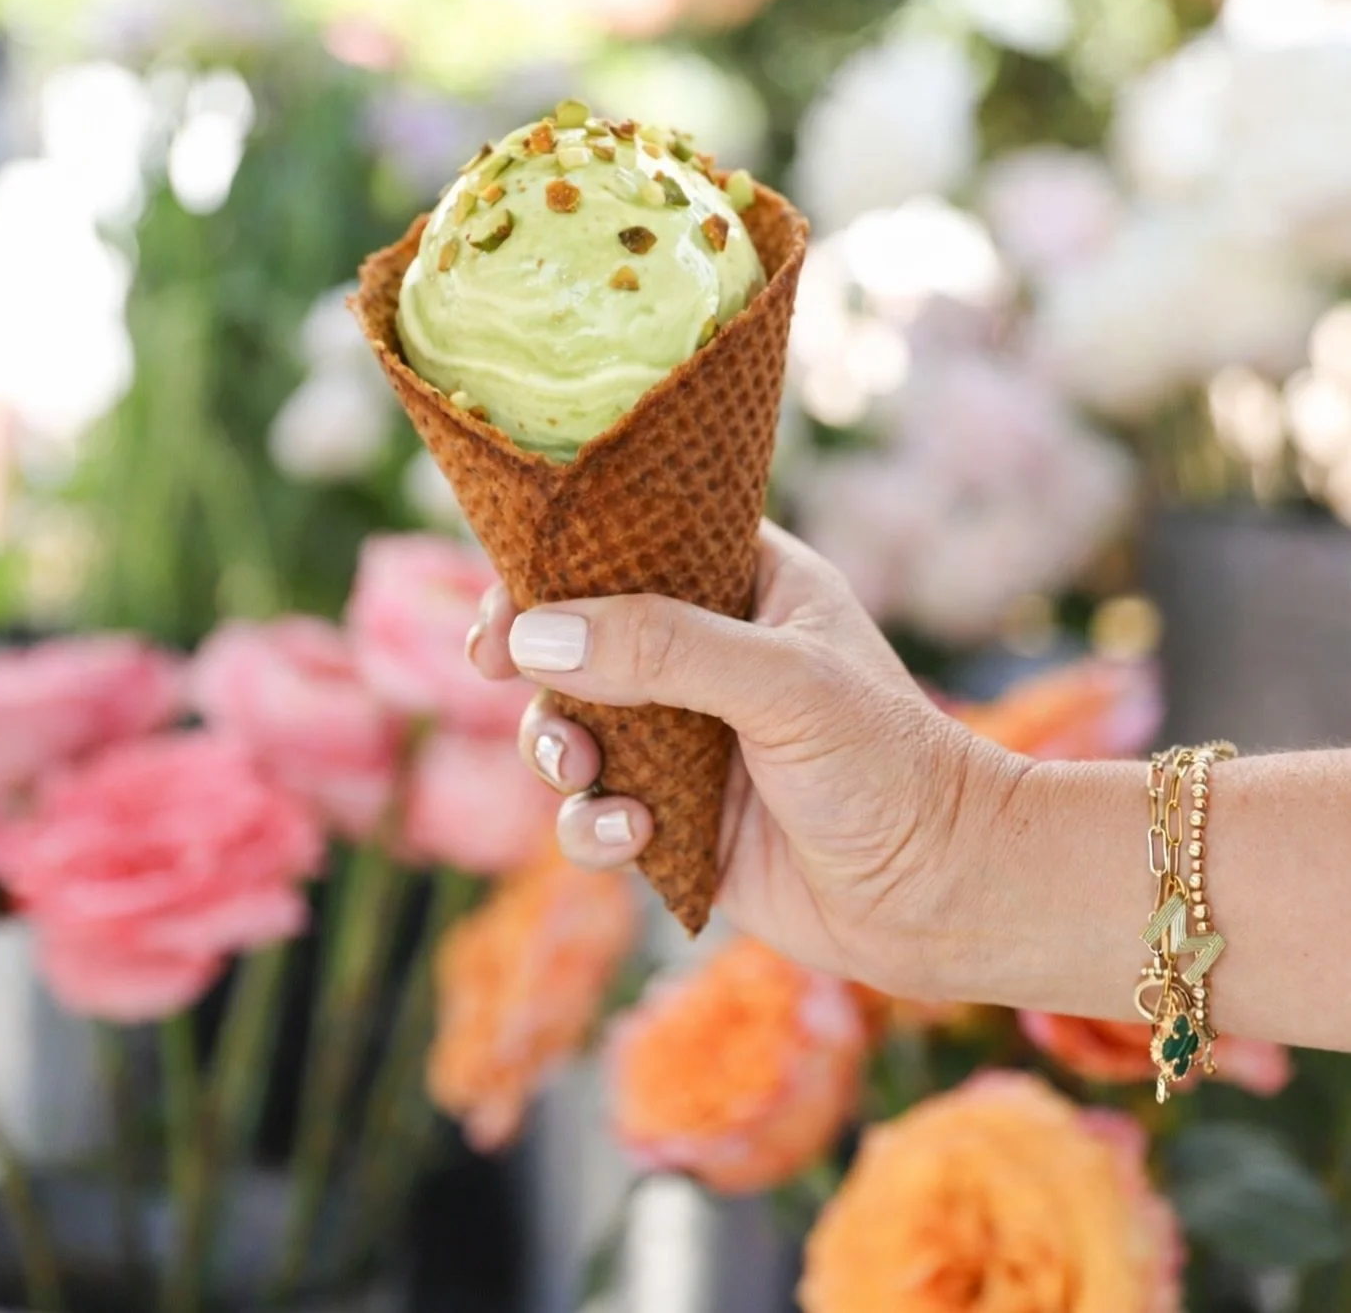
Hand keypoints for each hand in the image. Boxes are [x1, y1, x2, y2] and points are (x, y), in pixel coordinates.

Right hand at [467, 521, 1021, 996]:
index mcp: (747, 584)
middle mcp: (708, 655)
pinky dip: (595, 825)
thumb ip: (661, 648)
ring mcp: (687, 740)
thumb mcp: (782, 684)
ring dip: (556, 746)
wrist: (943, 897)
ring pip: (573, 727)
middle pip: (581, 633)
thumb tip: (534, 634)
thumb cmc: (888, 764)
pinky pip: (596, 814)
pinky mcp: (677, 823)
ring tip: (581, 768)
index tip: (509, 594)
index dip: (560, 557)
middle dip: (535, 657)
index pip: (634, 541)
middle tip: (496, 667)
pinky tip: (636, 835)